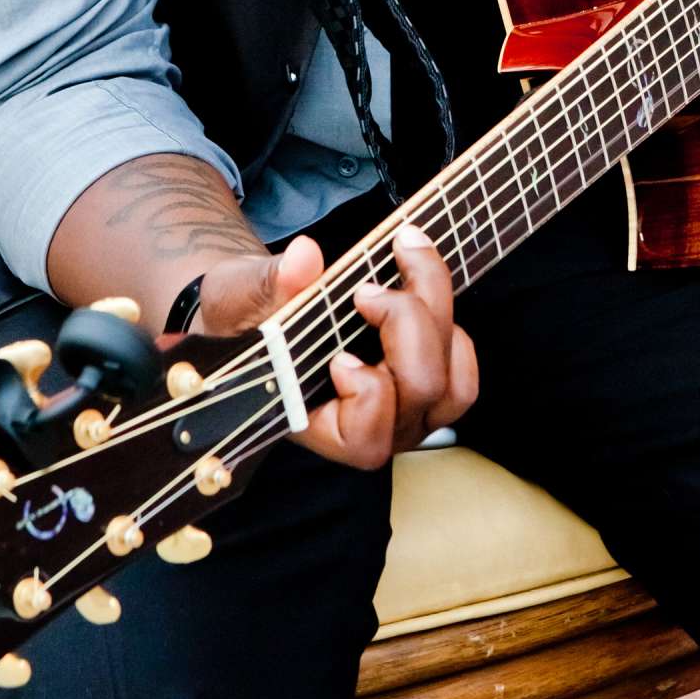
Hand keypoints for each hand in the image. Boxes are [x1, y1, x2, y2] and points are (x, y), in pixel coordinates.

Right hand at [194, 222, 477, 469]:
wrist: (259, 308)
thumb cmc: (241, 314)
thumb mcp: (238, 295)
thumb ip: (268, 283)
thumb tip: (305, 258)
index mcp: (318, 425)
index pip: (366, 440)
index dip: (367, 396)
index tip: (339, 355)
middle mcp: (372, 428)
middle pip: (421, 390)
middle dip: (406, 324)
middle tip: (367, 286)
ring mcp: (405, 409)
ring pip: (453, 382)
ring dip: (437, 314)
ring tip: (404, 260)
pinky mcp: (427, 381)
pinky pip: (462, 365)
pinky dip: (450, 319)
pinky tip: (417, 277)